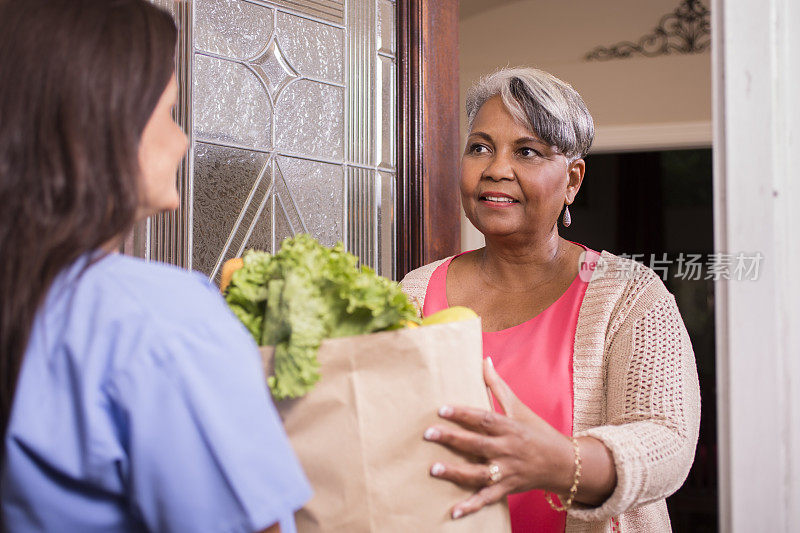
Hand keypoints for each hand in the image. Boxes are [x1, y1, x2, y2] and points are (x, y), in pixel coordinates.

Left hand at [423, 358, 574, 518]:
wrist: (563, 463)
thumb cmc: (537, 431)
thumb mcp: (519, 407)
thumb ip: (497, 386)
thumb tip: (484, 360)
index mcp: (510, 427)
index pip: (484, 418)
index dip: (463, 413)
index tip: (442, 409)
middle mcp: (508, 449)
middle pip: (478, 444)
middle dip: (452, 439)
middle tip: (428, 434)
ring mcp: (508, 471)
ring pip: (479, 473)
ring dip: (456, 473)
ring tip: (433, 469)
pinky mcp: (507, 489)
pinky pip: (488, 498)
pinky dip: (472, 506)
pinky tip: (454, 511)